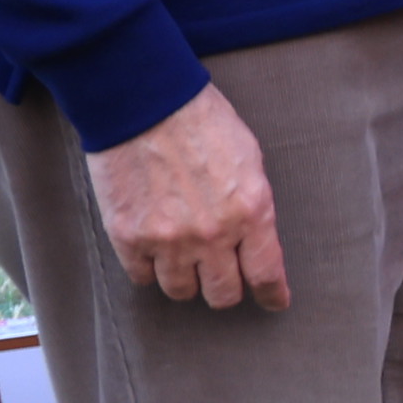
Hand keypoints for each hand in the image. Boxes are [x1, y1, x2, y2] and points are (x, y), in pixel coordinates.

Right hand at [89, 82, 287, 311]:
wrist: (143, 101)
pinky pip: (142, 277)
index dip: (272, 294)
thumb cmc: (201, 120)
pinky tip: (153, 251)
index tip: (274, 301)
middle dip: (225, 288)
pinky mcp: (129, 236)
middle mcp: (213, 234)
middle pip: (223, 294)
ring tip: (183, 260)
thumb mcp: (248, 158)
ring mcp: (168, 239)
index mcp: (251, 212)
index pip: (266, 274)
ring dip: (185, 280)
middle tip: (221, 275)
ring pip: (181, 291)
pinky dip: (149, 269)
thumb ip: (253, 204)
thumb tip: (255, 238)